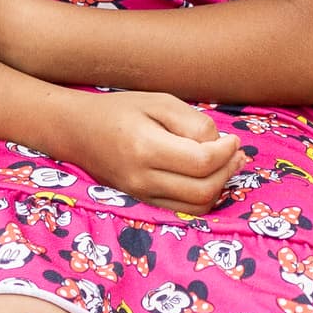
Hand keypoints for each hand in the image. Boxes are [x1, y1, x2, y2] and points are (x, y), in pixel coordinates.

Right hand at [62, 90, 243, 212]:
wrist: (78, 132)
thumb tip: (219, 146)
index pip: (201, 161)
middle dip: (228, 171)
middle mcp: (142, 178)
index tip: (232, 140)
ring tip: (226, 165)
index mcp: (145, 147)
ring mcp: (141, 195)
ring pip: (197, 207)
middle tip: (234, 152)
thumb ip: (192, 122)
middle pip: (203, 189)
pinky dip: (203, 197)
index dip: (226, 152)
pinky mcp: (143, 203)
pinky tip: (207, 177)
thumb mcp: (158, 102)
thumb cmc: (121, 111)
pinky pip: (183, 211)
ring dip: (219, 187)